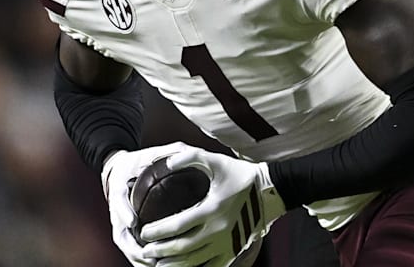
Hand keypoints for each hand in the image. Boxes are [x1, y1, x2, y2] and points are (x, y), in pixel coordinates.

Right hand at [102, 143, 192, 266]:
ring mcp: (119, 222)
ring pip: (125, 245)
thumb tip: (188, 152)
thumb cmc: (138, 163)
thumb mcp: (151, 153)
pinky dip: (139, 260)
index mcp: (120, 188)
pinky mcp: (123, 231)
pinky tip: (156, 266)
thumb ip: (169, 153)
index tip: (131, 222)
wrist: (118, 169)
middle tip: (149, 255)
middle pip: (120, 233)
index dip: (123, 210)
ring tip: (155, 265)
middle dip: (133, 247)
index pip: (118, 200)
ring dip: (137, 258)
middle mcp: (117, 209)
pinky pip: (130, 248)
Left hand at [138, 148, 286, 266]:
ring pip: (194, 261)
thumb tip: (167, 162)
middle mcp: (220, 230)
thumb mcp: (216, 160)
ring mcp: (228, 243)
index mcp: (213, 208)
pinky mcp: (234, 251)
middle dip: (160, 251)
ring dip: (173, 264)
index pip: (178, 224)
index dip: (158, 230)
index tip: (143, 232)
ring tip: (157, 263)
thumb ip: (190, 157)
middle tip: (144, 250)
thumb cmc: (240, 174)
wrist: (271, 192)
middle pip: (183, 247)